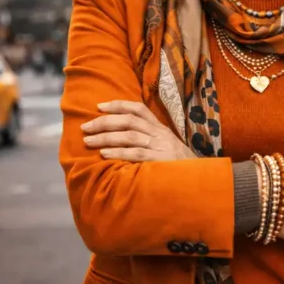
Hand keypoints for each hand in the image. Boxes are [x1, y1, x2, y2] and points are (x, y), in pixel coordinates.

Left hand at [81, 100, 195, 161]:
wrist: (198, 178)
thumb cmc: (177, 163)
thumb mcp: (165, 145)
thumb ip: (147, 138)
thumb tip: (120, 135)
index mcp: (160, 128)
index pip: (138, 109)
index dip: (118, 105)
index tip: (99, 107)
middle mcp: (159, 133)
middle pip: (129, 120)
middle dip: (104, 122)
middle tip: (85, 127)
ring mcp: (160, 146)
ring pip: (129, 136)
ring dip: (106, 137)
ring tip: (88, 140)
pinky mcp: (159, 160)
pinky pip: (135, 154)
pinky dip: (118, 152)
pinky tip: (104, 153)